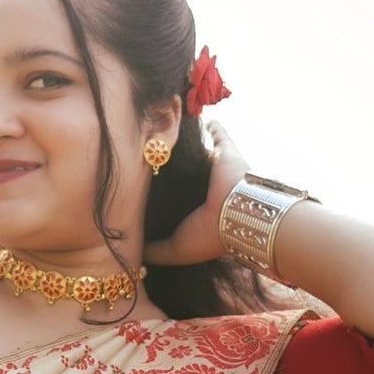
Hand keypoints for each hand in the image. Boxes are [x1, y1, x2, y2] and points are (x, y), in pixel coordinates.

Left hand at [143, 117, 250, 267]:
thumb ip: (155, 251)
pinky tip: (204, 117)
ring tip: (169, 131)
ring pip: (200, 155)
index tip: (142, 187)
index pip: (177, 200)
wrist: (239, 214)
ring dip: (189, 145)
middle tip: (148, 155)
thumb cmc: (207, 235)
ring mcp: (219, 171)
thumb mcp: (175, 249)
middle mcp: (207, 190)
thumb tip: (135, 257)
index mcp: (197, 212)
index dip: (163, 195)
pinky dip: (215, 127)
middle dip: (171, 167)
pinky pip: (220, 135)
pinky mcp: (227, 153)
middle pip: (184, 175)